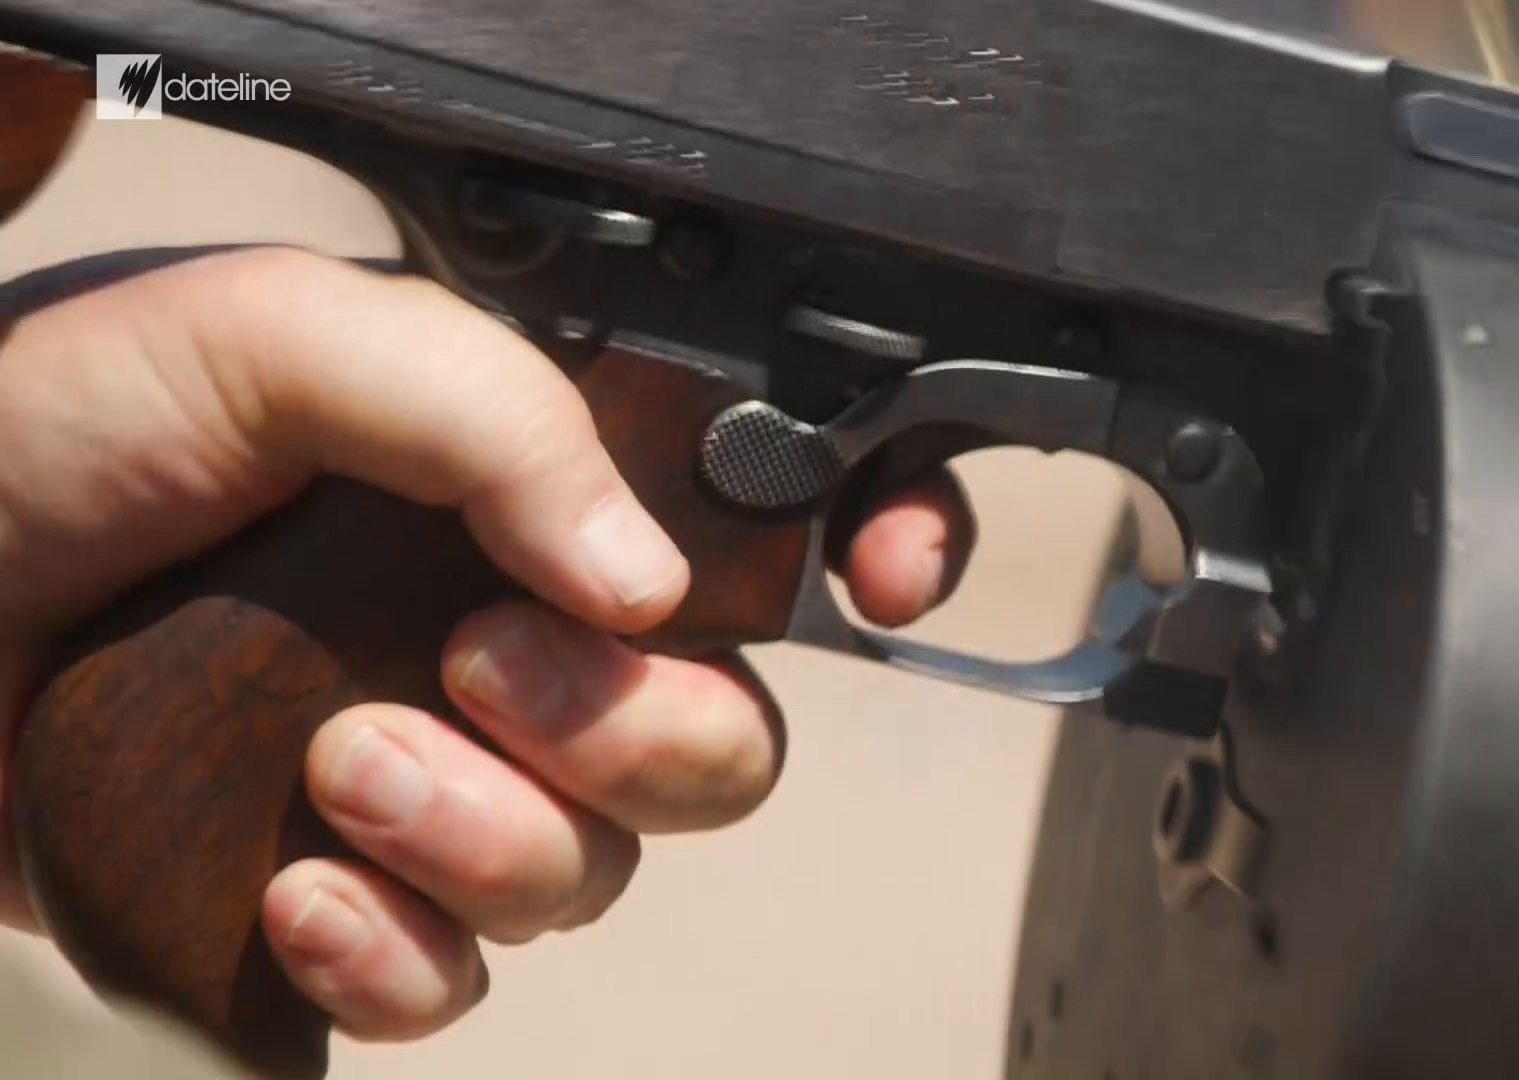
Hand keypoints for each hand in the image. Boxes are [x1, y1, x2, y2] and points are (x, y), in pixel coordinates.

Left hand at [0, 248, 973, 1039]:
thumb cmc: (53, 436)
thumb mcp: (274, 339)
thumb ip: (485, 410)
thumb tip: (652, 578)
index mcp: (538, 482)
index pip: (774, 519)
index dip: (876, 545)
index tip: (882, 583)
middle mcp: (522, 632)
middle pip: (726, 738)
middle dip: (636, 733)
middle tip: (478, 669)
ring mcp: (447, 776)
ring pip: (605, 870)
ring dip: (493, 837)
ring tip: (341, 768)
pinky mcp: (356, 900)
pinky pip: (465, 978)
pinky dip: (399, 957)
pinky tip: (296, 894)